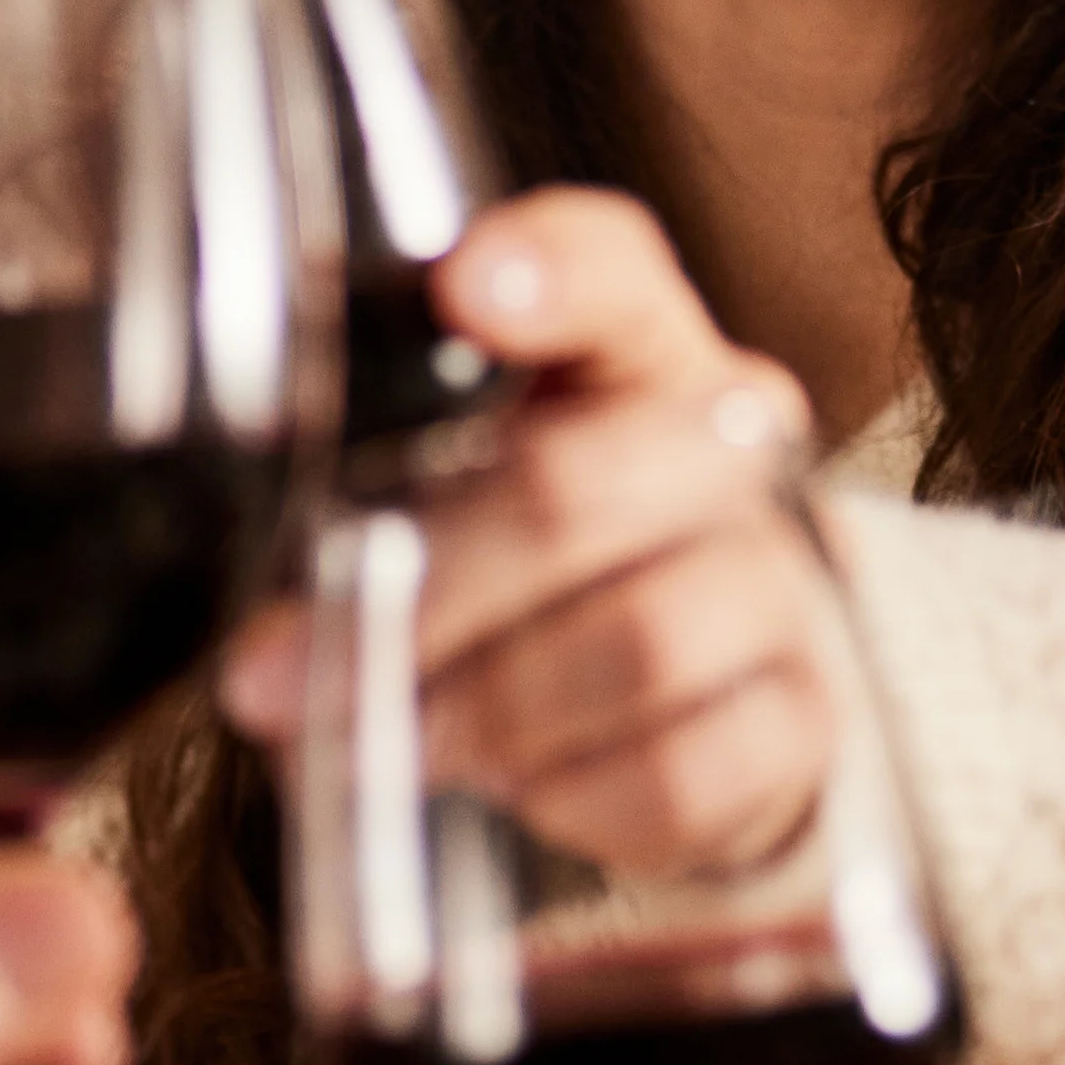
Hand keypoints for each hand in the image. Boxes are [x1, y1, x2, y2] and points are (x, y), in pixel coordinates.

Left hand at [211, 191, 845, 881]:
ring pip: (638, 641)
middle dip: (419, 593)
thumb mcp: (439, 491)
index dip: (547, 272)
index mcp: (632, 345)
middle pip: (581, 487)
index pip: (612, 271)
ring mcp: (782, 575)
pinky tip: (519, 781)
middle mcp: (731, 441)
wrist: (692, 689)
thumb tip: (261, 621)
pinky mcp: (803, 715)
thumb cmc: (529, 565)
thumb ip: (365, 494)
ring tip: (401, 735)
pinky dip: (574, 793)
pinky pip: (681, 769)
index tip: (468, 291)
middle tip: (274, 673)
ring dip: (488, 708)